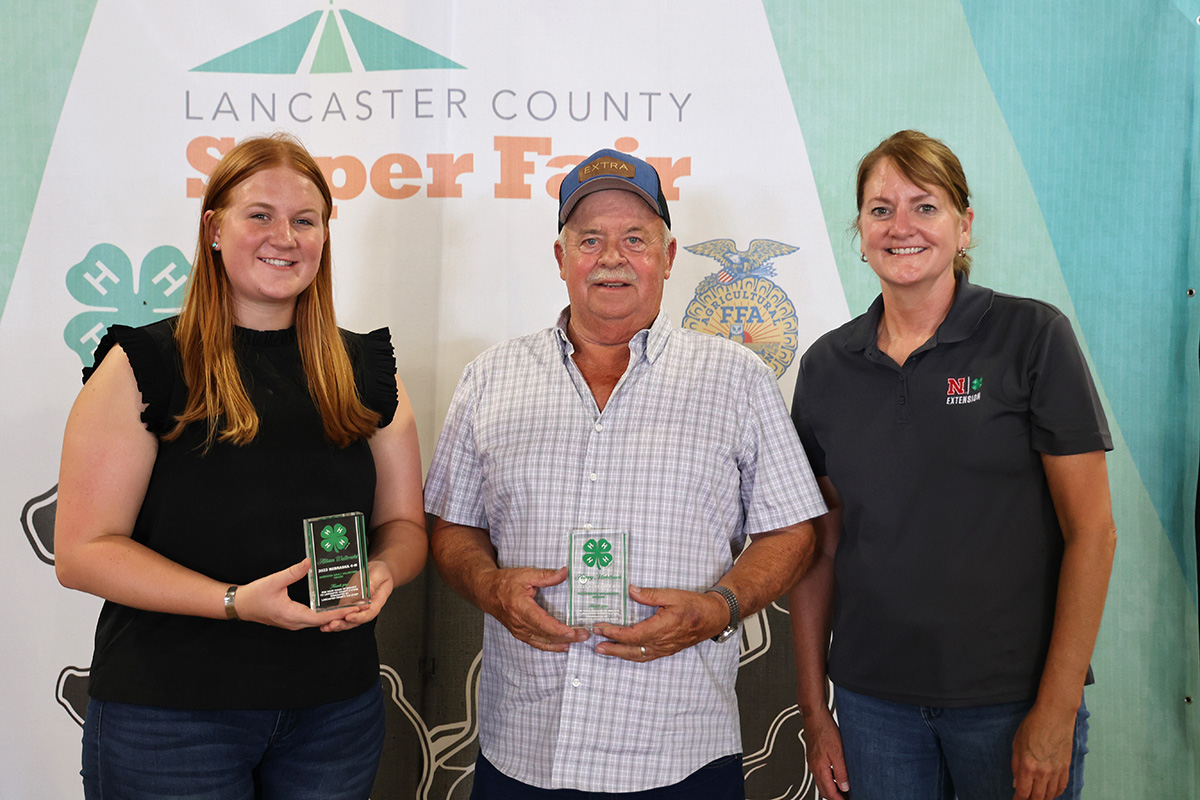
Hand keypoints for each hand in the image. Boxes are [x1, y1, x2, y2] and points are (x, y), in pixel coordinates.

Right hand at [234, 559, 356, 630]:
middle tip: (359, 605)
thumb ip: (293, 572)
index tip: (353, 608)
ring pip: (319, 621)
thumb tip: (309, 562)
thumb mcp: (274, 581)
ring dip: (334, 614)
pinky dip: (324, 613)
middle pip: (323, 621)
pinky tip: (332, 605)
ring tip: (350, 605)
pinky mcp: (292, 619)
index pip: (321, 618)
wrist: (239, 605)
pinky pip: (312, 618)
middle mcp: (295, 623)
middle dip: (342, 614)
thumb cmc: (254, 596)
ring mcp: (294, 622)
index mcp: (292, 615)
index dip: (338, 613)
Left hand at [319, 559, 395, 632]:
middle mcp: (366, 607)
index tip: (349, 617)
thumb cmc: (380, 572)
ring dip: (336, 624)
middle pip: (356, 620)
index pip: (369, 613)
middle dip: (344, 624)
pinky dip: (332, 618)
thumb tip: (369, 592)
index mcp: (377, 601)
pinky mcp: (347, 604)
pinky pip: (341, 613)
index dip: (359, 617)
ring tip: (326, 626)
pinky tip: (323, 622)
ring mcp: (356, 606)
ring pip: (347, 620)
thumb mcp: (379, 573)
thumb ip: (373, 582)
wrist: (375, 570)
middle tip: (333, 624)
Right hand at [479, 566, 588, 651]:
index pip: (543, 623)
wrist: (486, 592)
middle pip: (546, 635)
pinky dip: (550, 646)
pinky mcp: (519, 633)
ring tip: (577, 640)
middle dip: (567, 637)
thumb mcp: (526, 574)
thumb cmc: (504, 583)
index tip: (573, 631)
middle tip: (583, 634)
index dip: (559, 630)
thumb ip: (546, 575)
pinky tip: (562, 646)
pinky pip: (536, 643)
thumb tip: (564, 573)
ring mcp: (519, 630)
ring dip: (561, 643)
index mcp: (521, 608)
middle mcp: (519, 623)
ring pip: (542, 642)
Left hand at [591, 585, 726, 660]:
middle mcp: (662, 642)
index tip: (601, 628)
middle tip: (597, 646)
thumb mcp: (672, 595)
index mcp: (662, 628)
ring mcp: (665, 648)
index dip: (615, 633)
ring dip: (620, 654)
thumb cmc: (695, 606)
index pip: (632, 634)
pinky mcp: (667, 649)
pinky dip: (633, 655)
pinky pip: (646, 656)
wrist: (713, 617)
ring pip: (638, 655)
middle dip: (612, 648)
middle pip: (632, 650)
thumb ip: (650, 595)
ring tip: (605, 651)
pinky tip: (626, 652)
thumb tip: (631, 590)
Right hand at [800, 706, 849, 799]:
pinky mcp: (814, 756)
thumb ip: (841, 771)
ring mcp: (813, 762)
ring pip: (822, 782)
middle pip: (824, 790)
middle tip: (846, 798)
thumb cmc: (824, 730)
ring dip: (832, 789)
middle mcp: (814, 767)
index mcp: (819, 768)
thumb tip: (844, 786)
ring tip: (843, 790)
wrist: (814, 716)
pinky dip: (829, 779)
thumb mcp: (838, 752)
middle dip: (834, 797)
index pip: (829, 792)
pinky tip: (836, 775)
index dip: (839, 799)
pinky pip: (820, 774)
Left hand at [1011, 703, 1075, 799]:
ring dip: (1043, 798)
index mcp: (1027, 766)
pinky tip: (1050, 793)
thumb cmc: (1032, 726)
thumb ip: (1016, 766)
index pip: (1023, 793)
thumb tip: (1017, 783)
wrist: (1054, 715)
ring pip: (1050, 795)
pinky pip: (1062, 787)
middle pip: (1037, 797)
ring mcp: (1056, 771)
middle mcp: (1043, 772)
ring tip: (1037, 797)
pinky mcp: (1066, 767)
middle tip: (1025, 799)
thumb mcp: (1016, 745)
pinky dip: (1056, 793)